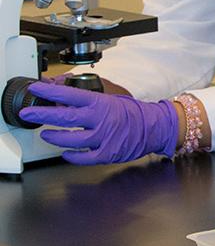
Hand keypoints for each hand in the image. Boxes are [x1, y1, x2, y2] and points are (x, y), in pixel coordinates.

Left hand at [19, 82, 177, 164]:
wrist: (155, 126)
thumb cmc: (133, 113)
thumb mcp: (112, 99)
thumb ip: (90, 101)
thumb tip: (65, 100)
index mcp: (101, 103)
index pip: (70, 95)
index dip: (50, 92)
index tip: (36, 88)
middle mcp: (101, 119)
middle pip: (65, 117)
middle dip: (42, 115)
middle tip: (28, 113)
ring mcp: (103, 137)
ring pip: (71, 139)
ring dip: (55, 137)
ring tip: (45, 134)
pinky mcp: (107, 153)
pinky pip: (83, 157)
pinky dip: (72, 156)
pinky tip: (65, 153)